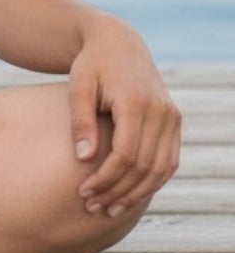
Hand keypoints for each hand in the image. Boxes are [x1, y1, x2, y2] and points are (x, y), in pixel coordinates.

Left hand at [69, 17, 180, 215]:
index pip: (126, 154)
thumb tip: (84, 159)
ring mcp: (171, 116)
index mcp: (136, 101)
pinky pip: (168, 161)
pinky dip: (151, 182)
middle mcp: (161, 110)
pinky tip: (128, 195)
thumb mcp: (79, 86)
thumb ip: (81, 121)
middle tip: (92, 207)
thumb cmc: (92, 65)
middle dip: (118, 192)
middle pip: (144, 166)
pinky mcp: (174, 121)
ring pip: (161, 169)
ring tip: (109, 209)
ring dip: (136, 193)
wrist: (118, 43)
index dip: (105, 179)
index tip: (83, 193)